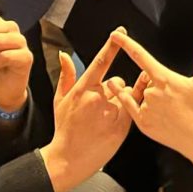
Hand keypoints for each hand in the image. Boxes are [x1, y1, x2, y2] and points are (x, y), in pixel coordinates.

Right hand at [39, 34, 131, 191]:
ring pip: (125, 95)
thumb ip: (66, 76)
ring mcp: (110, 112)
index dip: (112, 45)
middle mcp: (98, 97)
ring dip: (121, 101)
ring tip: (107, 116)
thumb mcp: (60, 100)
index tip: (122, 32)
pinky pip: (132, 109)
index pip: (101, 61)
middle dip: (114, 89)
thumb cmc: (64, 128)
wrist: (68, 159)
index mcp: (83, 88)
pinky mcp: (121, 126)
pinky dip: (128, 111)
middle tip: (101, 106)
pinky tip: (116, 121)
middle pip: (117, 81)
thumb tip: (64, 55)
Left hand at [108, 32, 192, 172]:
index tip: (115, 35)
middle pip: (146, 79)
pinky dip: (130, 102)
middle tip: (176, 95)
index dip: (126, 44)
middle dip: (156, 82)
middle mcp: (152, 92)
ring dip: (151, 96)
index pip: (140, 55)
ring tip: (171, 108)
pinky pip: (131, 108)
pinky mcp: (144, 124)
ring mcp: (147, 109)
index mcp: (164, 78)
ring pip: (143, 95)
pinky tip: (132, 98)